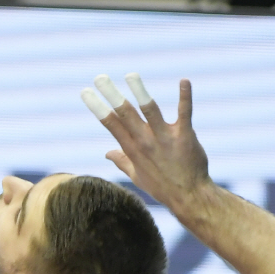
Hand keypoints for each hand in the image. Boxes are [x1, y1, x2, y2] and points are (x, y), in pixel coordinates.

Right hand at [87, 75, 210, 220]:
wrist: (189, 198)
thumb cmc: (163, 187)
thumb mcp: (138, 176)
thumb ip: (123, 161)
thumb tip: (108, 153)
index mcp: (132, 149)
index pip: (111, 124)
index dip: (98, 107)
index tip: (85, 93)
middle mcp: (145, 142)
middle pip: (125, 114)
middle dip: (112, 95)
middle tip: (100, 78)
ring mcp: (164, 138)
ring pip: (150, 110)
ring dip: (140, 92)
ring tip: (131, 75)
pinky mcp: (185, 136)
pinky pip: (185, 113)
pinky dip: (185, 97)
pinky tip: (184, 81)